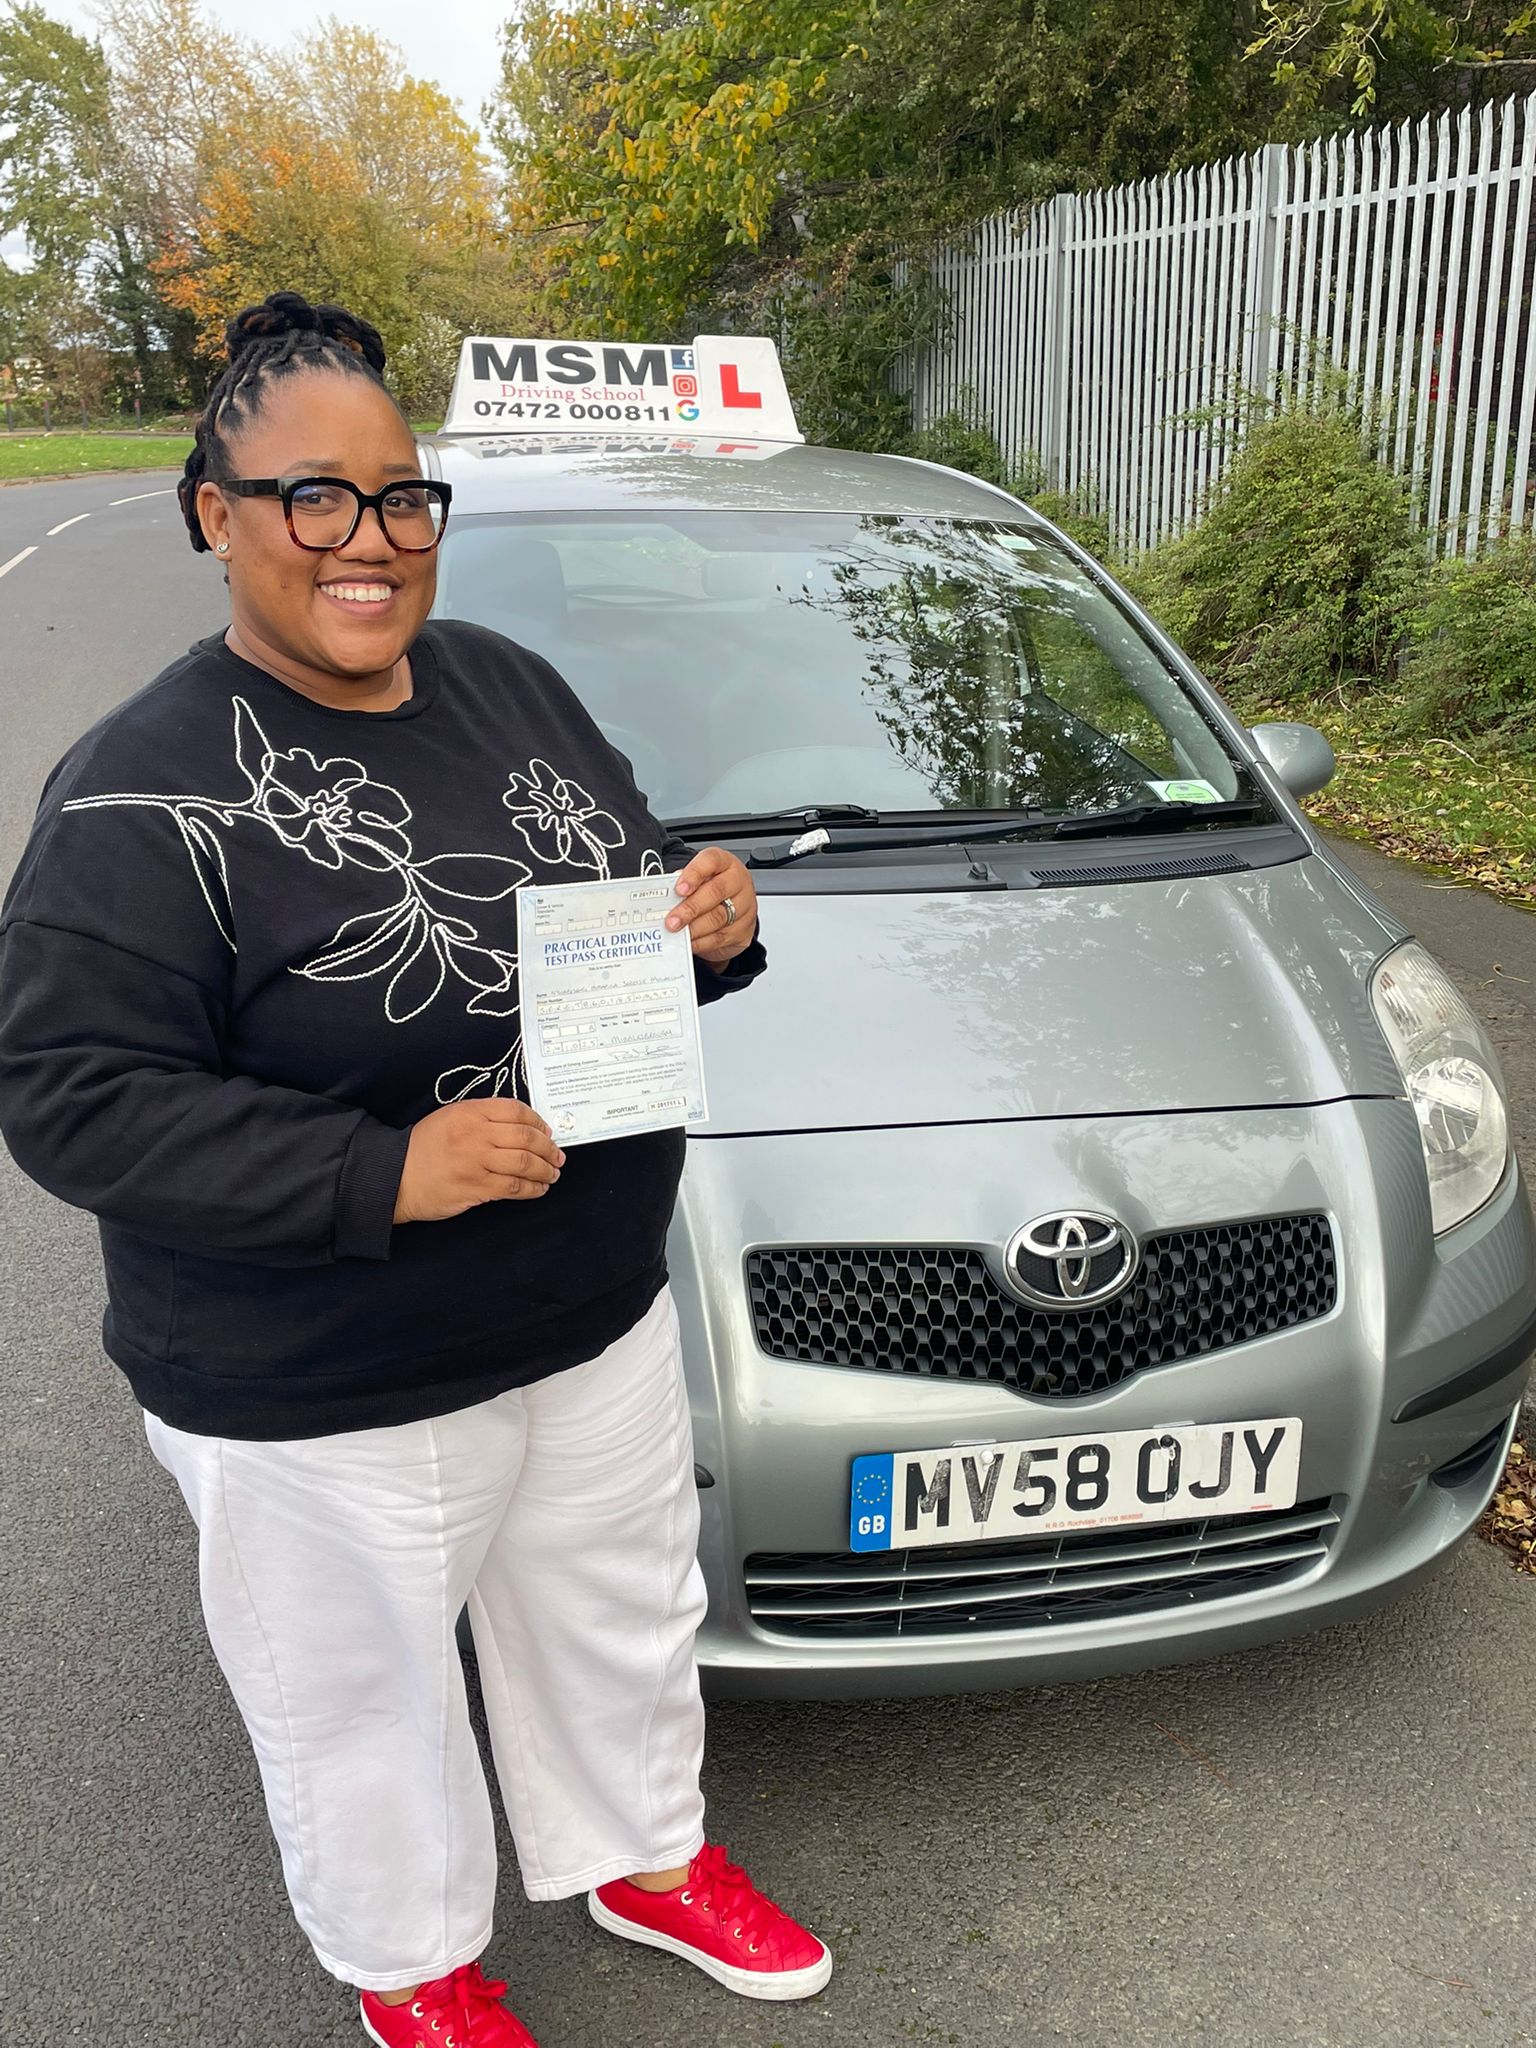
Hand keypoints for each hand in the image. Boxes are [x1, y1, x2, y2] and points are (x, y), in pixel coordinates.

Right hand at [393, 1098, 565, 1223]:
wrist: (395, 1176)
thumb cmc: (424, 1147)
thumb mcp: (450, 1118)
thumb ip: (482, 1118)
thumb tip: (522, 1128)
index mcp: (470, 1112)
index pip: (515, 1110)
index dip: (538, 1122)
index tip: (547, 1132)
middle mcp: (476, 1133)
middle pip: (526, 1137)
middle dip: (549, 1148)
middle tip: (558, 1156)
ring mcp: (476, 1161)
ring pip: (524, 1163)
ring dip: (545, 1170)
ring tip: (552, 1174)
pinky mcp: (476, 1187)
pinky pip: (514, 1187)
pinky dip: (532, 1189)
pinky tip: (538, 1189)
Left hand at [664, 847, 758, 967]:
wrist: (736, 909)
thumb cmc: (712, 889)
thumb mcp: (699, 879)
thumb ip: (683, 884)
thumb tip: (666, 898)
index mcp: (724, 862)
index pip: (711, 861)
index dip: (693, 874)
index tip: (678, 889)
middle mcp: (737, 881)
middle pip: (715, 892)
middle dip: (690, 908)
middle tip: (672, 920)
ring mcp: (745, 905)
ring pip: (718, 917)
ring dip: (694, 928)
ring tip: (677, 932)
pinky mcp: (744, 929)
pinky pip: (721, 937)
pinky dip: (702, 942)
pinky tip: (689, 941)